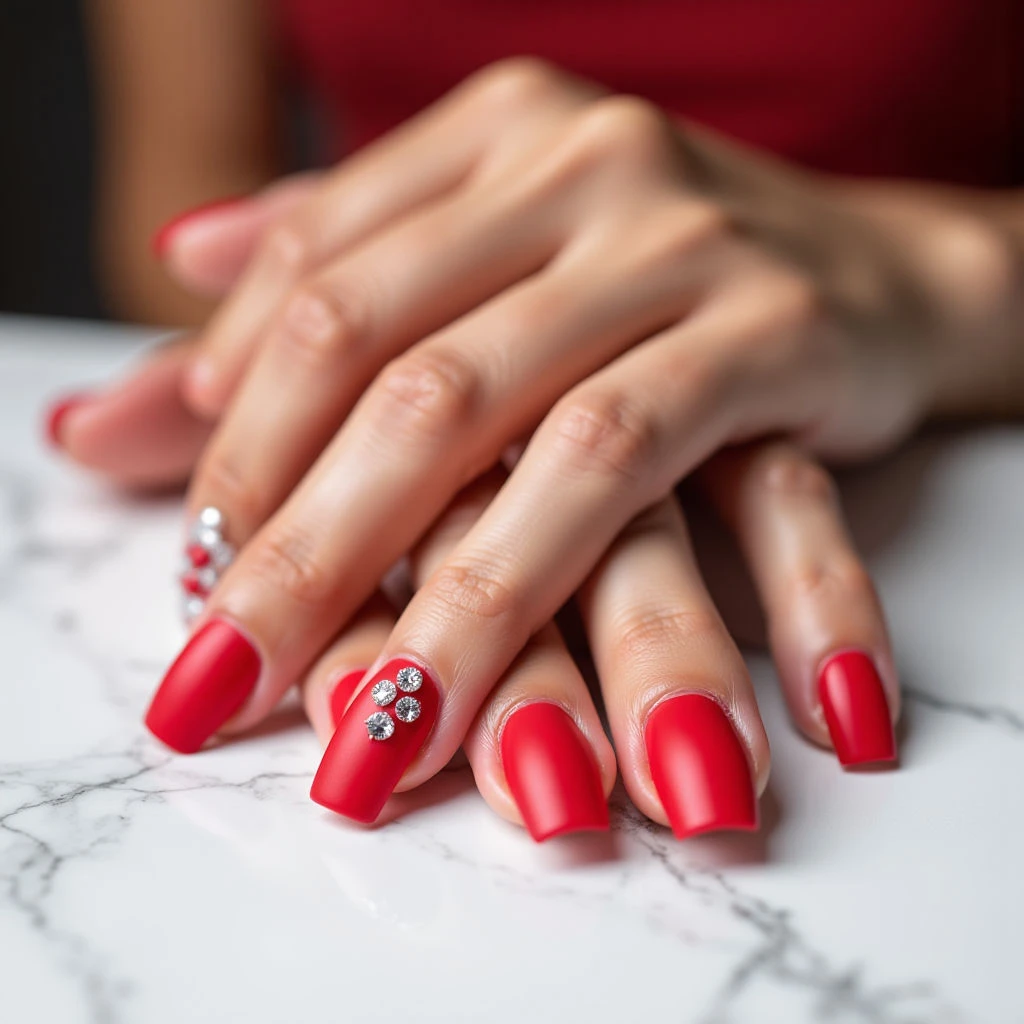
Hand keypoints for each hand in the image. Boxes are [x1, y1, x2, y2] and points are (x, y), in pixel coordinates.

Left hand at [46, 230, 898, 838]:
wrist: (885, 269)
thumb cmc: (667, 276)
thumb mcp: (498, 267)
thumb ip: (326, 300)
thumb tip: (137, 364)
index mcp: (491, 140)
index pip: (315, 289)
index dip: (237, 438)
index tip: (198, 567)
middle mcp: (574, 168)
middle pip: (385, 363)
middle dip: (291, 542)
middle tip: (218, 679)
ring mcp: (677, 238)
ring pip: (501, 422)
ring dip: (422, 606)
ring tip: (355, 745)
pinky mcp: (774, 328)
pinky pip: (632, 460)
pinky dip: (547, 579)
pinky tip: (513, 702)